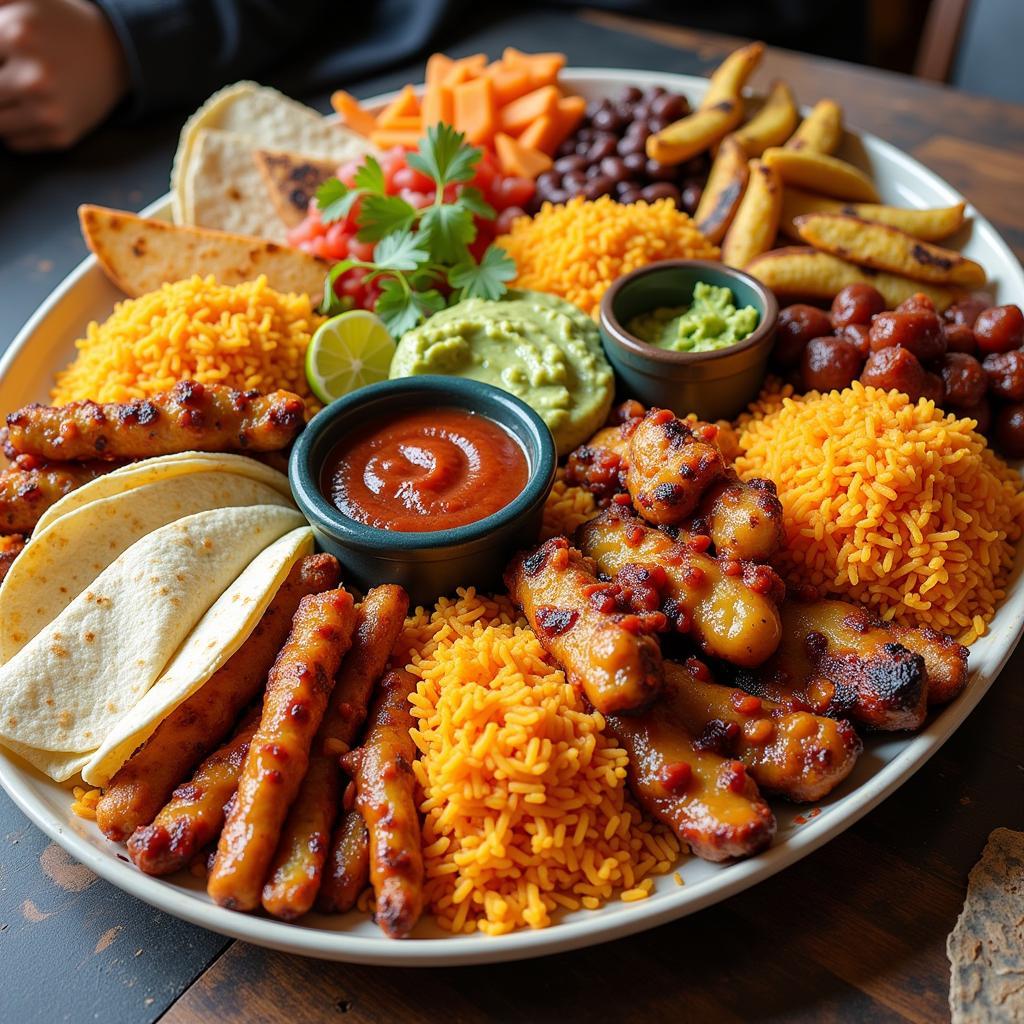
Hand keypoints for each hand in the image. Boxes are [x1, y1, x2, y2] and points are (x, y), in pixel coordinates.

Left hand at [0, 0, 128, 151]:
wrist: (114, 55)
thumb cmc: (56, 24)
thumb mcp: (17, 0)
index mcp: (19, 35)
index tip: (2, 68)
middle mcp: (35, 77)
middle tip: (9, 79)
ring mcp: (49, 111)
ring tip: (13, 91)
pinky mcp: (61, 136)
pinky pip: (13, 142)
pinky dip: (13, 129)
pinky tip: (29, 109)